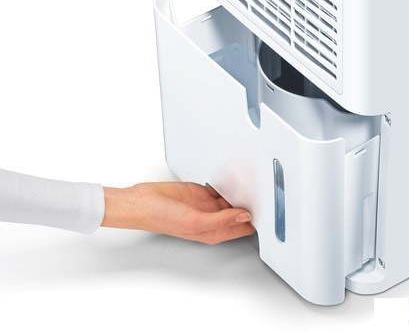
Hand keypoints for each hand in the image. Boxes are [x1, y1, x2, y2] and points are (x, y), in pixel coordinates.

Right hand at [101, 182, 254, 243]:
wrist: (141, 202)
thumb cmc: (161, 218)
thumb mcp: (194, 222)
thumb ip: (221, 220)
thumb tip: (244, 216)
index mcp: (214, 231)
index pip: (243, 227)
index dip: (256, 219)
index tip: (267, 208)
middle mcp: (213, 219)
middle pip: (240, 211)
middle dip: (251, 202)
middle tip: (264, 189)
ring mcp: (206, 204)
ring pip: (232, 198)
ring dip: (241, 191)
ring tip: (254, 180)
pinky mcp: (200, 191)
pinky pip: (220, 186)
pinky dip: (228, 182)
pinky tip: (236, 176)